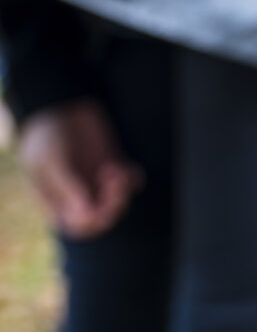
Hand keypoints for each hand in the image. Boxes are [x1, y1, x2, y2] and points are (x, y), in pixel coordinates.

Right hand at [18, 98, 142, 239]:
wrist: (63, 104)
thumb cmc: (48, 135)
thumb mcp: (51, 161)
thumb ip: (68, 187)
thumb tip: (86, 215)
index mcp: (57, 200)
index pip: (78, 227)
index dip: (92, 223)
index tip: (98, 206)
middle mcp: (79, 195)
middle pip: (103, 218)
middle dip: (113, 206)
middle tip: (113, 184)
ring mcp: (98, 182)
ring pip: (119, 202)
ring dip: (122, 192)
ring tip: (115, 170)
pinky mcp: (114, 166)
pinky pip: (131, 183)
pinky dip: (133, 180)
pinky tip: (126, 167)